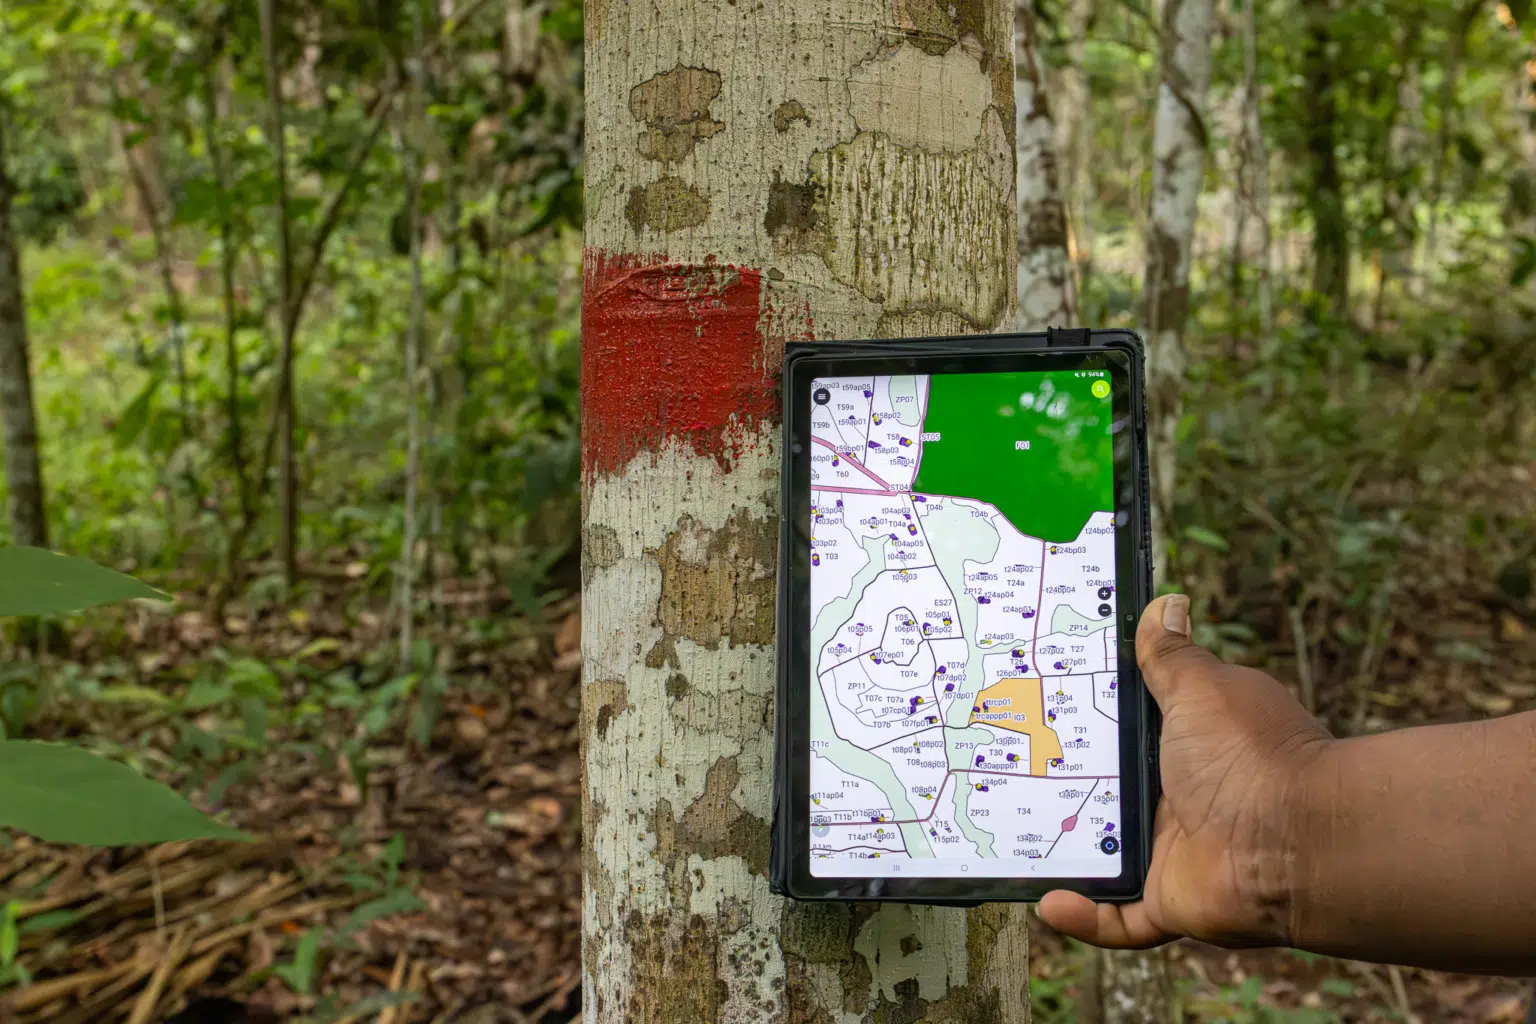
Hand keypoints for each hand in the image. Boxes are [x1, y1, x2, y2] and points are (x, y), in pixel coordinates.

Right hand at [1038, 594, 1333, 948]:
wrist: (1297, 841)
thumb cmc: (1252, 755)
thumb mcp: (1200, 689)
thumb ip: (1171, 656)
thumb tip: (1168, 602)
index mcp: (1183, 744)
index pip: (1123, 730)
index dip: (1080, 720)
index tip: (1031, 704)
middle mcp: (1176, 797)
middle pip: (1103, 793)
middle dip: (1056, 784)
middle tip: (1000, 767)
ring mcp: (1170, 852)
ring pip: (1101, 854)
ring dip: (1059, 849)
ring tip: (1004, 833)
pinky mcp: (1166, 900)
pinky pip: (1116, 919)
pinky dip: (1083, 917)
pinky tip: (1047, 902)